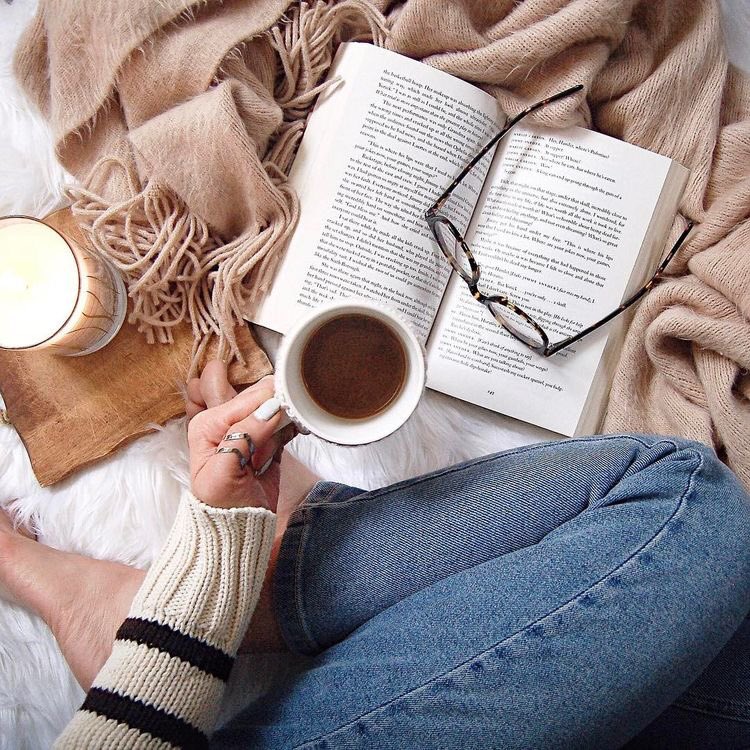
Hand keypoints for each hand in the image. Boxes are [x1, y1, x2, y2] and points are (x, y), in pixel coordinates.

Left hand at [185, 362, 295, 510]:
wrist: (238, 529)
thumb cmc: (222, 505)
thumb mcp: (224, 472)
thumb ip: (243, 437)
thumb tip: (269, 408)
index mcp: (208, 423)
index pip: (244, 399)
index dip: (267, 402)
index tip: (284, 411)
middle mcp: (227, 421)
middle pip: (260, 396)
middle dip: (276, 409)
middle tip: (277, 434)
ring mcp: (250, 429)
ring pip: (276, 406)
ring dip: (287, 419)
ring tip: (278, 446)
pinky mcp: (269, 439)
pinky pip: (285, 422)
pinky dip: (293, 426)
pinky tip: (295, 433)